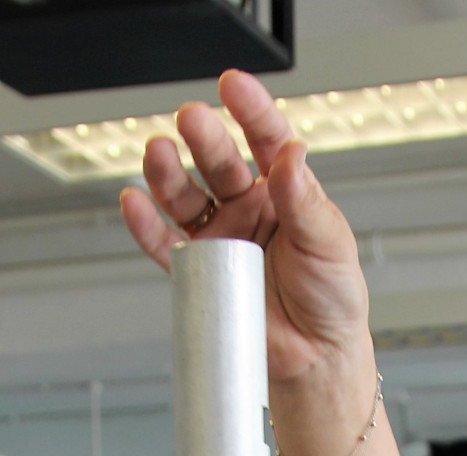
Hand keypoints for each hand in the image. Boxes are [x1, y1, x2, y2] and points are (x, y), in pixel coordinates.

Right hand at [119, 71, 376, 455]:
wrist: (315, 360)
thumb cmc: (332, 301)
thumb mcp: (330, 243)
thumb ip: (306, 200)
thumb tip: (291, 154)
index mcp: (286, 194)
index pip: (267, 141)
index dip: (251, 111)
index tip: (233, 85)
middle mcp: (249, 210)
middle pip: (219, 164)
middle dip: (204, 138)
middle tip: (191, 118)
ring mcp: (221, 240)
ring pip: (186, 198)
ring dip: (169, 174)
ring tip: (158, 153)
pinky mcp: (200, 274)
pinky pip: (164, 244)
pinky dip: (146, 224)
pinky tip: (135, 201)